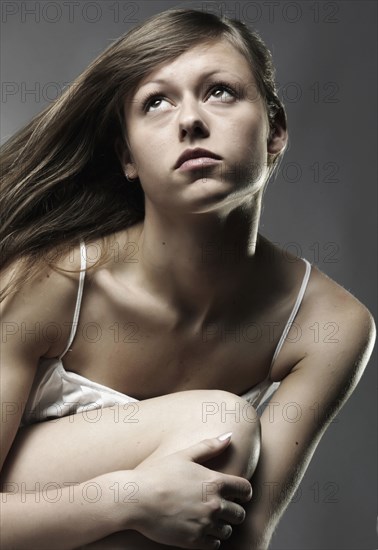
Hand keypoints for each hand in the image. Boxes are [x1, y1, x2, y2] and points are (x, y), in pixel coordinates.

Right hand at [129, 434, 252, 548]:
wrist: (136, 500)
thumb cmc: (158, 474)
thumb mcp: (184, 455)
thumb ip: (209, 446)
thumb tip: (229, 435)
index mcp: (214, 482)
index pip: (245, 489)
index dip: (243, 492)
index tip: (236, 494)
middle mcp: (213, 504)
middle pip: (240, 514)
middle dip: (234, 511)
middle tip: (220, 508)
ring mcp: (204, 524)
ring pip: (227, 531)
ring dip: (222, 526)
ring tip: (207, 519)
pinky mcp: (194, 541)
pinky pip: (214, 545)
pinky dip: (211, 540)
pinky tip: (199, 529)